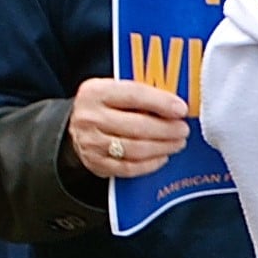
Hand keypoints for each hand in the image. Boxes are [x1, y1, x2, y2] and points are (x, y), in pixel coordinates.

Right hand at [67, 77, 189, 179]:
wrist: (74, 126)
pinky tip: (162, 157)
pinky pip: (128, 168)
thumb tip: (176, 104)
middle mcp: (90, 117)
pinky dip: (150, 164)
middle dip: (166, 129)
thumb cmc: (104, 105)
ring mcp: (91, 143)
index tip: (181, 109)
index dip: (161, 103)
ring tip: (177, 143)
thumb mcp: (114, 90)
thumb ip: (141, 94)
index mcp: (96, 92)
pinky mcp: (95, 164)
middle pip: (136, 126)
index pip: (133, 95)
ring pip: (134, 149)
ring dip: (162, 147)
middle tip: (183, 130)